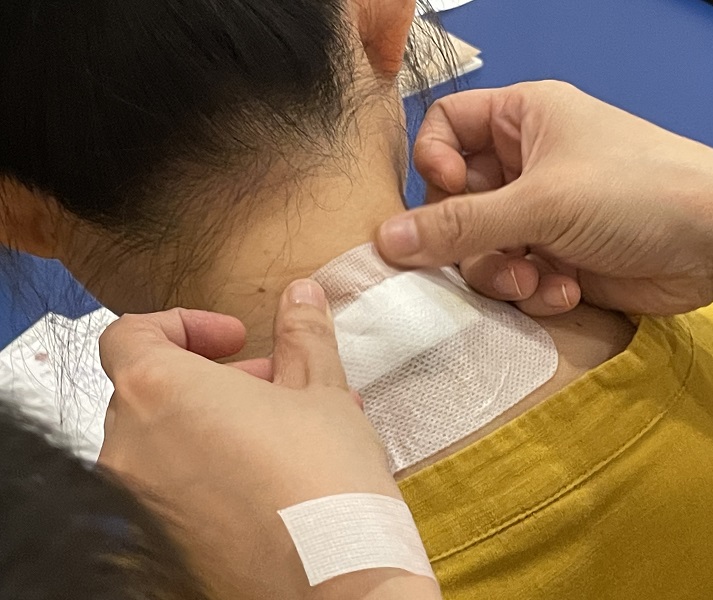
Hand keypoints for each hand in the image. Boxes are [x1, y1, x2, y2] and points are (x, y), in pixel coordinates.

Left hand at [98, 280, 435, 599]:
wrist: (338, 582)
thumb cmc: (325, 479)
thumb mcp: (322, 391)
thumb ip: (303, 335)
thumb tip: (300, 296)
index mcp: (159, 393)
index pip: (130, 335)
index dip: (184, 324)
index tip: (236, 338)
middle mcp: (130, 449)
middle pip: (154, 390)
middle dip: (217, 378)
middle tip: (277, 385)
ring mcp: (138, 504)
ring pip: (167, 442)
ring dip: (218, 424)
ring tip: (287, 433)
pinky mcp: (158, 546)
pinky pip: (172, 490)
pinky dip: (209, 470)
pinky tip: (272, 479)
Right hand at [378, 81, 712, 316]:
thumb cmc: (635, 193)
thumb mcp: (540, 202)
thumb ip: (458, 225)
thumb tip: (384, 241)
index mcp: (521, 119)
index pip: (445, 126)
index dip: (433, 162)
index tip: (446, 193)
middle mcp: (523, 163)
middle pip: (455, 200)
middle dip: (471, 238)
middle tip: (496, 255)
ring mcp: (538, 213)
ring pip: (479, 247)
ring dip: (502, 271)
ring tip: (539, 278)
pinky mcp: (554, 256)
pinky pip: (512, 275)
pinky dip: (532, 288)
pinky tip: (567, 288)